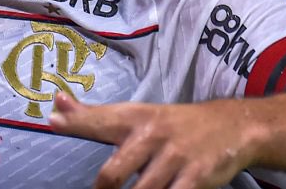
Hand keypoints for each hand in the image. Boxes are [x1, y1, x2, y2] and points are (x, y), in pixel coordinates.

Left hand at [50, 92, 255, 188]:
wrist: (232, 125)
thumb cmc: (173, 125)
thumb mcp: (137, 115)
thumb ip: (96, 118)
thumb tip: (55, 108)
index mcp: (134, 118)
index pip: (99, 119)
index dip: (76, 121)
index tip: (53, 119)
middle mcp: (152, 135)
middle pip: (114, 173)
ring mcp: (174, 157)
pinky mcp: (195, 177)